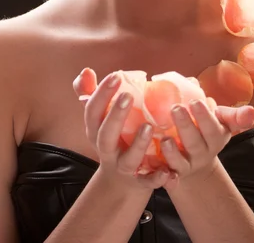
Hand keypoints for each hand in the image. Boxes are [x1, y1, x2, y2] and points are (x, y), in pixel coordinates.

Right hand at [73, 69, 172, 190]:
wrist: (120, 182)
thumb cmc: (113, 138)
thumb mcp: (100, 119)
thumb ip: (91, 94)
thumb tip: (86, 71)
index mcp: (96, 131)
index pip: (92, 111)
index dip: (101, 94)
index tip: (116, 76)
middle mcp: (106, 150)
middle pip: (106, 135)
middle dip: (115, 116)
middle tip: (128, 96)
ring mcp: (123, 167)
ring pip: (128, 160)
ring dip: (138, 144)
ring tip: (149, 127)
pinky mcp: (140, 181)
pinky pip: (147, 182)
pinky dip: (157, 178)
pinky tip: (167, 170)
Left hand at [160, 102, 253, 190]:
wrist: (198, 167)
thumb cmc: (207, 132)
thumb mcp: (222, 122)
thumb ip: (233, 115)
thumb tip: (248, 109)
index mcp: (215, 138)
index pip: (212, 128)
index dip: (204, 116)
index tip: (195, 101)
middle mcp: (202, 154)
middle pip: (194, 142)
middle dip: (186, 126)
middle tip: (175, 108)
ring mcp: (186, 166)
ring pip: (179, 162)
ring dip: (172, 152)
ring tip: (164, 138)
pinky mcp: (171, 176)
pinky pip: (166, 178)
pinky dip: (162, 175)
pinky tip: (154, 165)